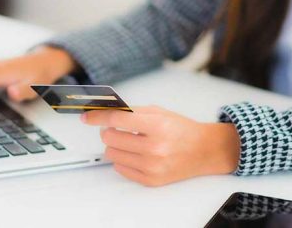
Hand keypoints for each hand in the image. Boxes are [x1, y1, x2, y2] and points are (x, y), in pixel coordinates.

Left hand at [81, 106, 239, 186]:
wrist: (204, 151)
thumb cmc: (181, 129)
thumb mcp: (158, 112)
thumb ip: (131, 112)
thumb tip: (104, 112)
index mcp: (157, 126)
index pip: (117, 119)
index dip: (98, 116)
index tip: (87, 116)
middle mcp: (155, 147)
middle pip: (110, 138)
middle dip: (107, 131)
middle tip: (113, 128)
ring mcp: (152, 166)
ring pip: (112, 154)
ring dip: (114, 146)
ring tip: (127, 141)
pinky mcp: (151, 180)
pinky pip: (120, 168)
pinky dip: (122, 159)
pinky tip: (133, 153)